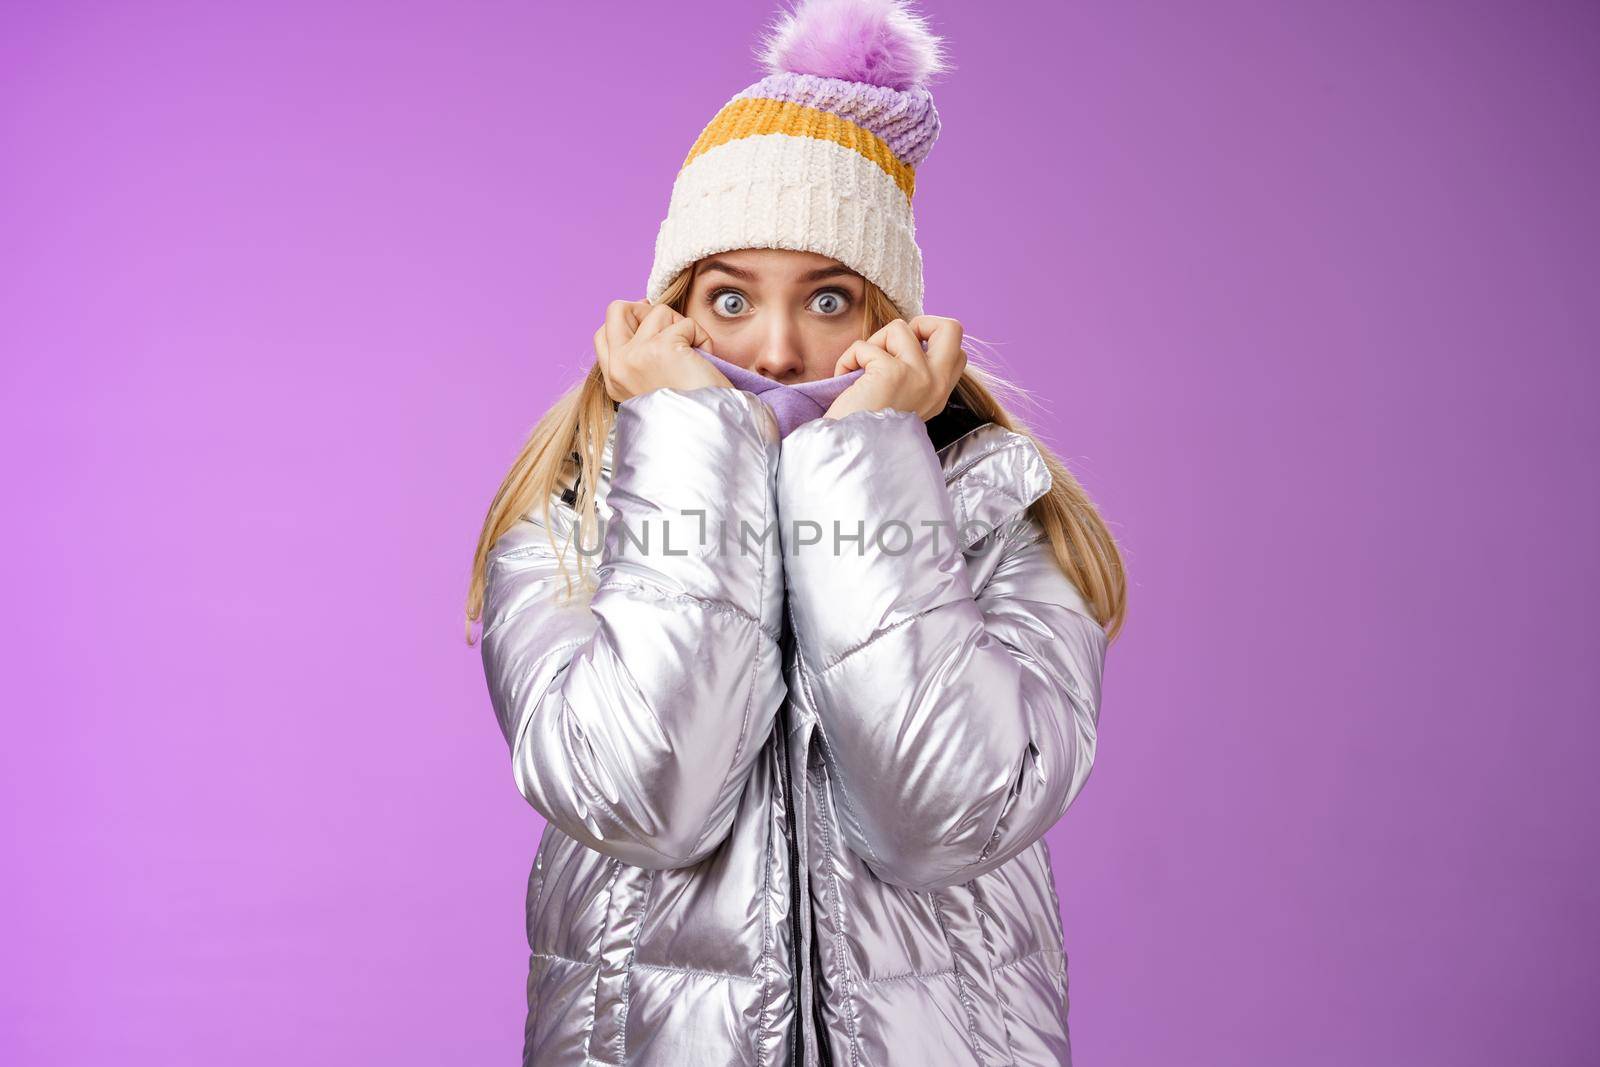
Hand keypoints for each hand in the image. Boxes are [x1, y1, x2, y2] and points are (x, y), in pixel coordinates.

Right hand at [592, 299, 731, 403]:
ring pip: (657, 311)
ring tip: (693, 357)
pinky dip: (702, 339)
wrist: (705, 433)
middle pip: (617, 309)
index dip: (628, 322)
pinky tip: (704, 361)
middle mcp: (619, 367)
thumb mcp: (650, 386)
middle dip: (647, 311)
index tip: (654, 330)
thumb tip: (642, 307)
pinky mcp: (662, 348)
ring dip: (682, 328)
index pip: (602, 333)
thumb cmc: (688, 411)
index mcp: (614, 380)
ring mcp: (637, 356)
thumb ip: (638, 356)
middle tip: (670, 330)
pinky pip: (685, 323)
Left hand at [823, 315, 966, 420]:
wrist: (851, 453)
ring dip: (873, 343)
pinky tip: (845, 380)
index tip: (902, 358)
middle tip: (896, 346)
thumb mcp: (903, 401)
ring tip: (862, 371)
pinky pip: (865, 346)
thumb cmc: (867, 427)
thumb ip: (914, 374)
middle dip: (920, 323)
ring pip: (899, 328)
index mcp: (940, 393)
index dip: (930, 341)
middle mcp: (937, 385)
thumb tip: (903, 338)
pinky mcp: (893, 374)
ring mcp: (919, 377)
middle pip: (951, 327)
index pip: (958, 351)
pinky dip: (849, 359)